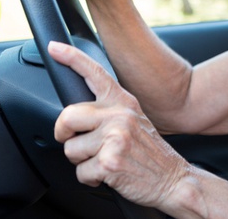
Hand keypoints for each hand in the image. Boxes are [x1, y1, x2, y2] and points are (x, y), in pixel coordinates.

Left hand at [50, 41, 189, 208]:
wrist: (172, 178)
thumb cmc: (149, 153)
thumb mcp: (134, 120)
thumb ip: (109, 111)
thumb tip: (76, 115)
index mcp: (123, 102)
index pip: (94, 73)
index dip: (71, 58)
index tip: (54, 47)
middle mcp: (119, 115)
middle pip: (67, 117)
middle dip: (65, 136)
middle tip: (80, 144)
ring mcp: (115, 137)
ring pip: (70, 149)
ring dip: (82, 162)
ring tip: (105, 160)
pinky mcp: (110, 161)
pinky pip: (80, 172)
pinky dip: (90, 179)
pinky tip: (109, 175)